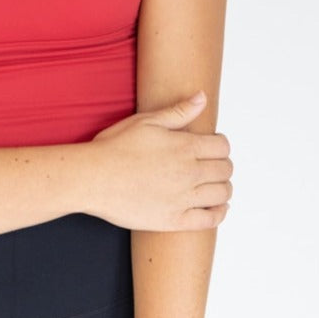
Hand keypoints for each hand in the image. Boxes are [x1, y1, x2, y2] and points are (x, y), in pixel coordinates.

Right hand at [84, 92, 232, 231]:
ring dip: (223, 187)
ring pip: (222, 193)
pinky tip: (216, 207)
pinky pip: (210, 219)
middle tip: (213, 165)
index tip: (213, 147)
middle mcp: (189, 173)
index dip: (220, 145)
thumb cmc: (115, 148)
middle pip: (225, 170)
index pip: (222, 146)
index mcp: (185, 147)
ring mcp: (183, 198)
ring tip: (214, 184)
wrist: (93, 178)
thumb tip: (202, 97)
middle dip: (222, 165)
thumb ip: (179, 111)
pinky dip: (219, 212)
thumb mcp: (147, 121)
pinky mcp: (174, 220)